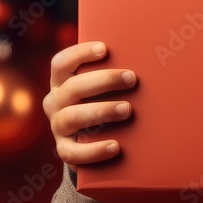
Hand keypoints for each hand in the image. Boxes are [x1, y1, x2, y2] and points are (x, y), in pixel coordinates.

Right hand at [42, 41, 137, 171]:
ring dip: (102, 110)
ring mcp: (58, 126)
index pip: (61, 63)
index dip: (80, 54)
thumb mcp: (105, 87)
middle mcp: (55, 102)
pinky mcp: (65, 149)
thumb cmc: (106, 101)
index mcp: (62, 81)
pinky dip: (94, 150)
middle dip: (104, 80)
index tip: (104, 49)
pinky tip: (115, 146)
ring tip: (128, 109)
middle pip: (73, 87)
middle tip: (131, 78)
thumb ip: (114, 73)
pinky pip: (73, 153)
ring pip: (72, 117)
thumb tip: (146, 59)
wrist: (94, 139)